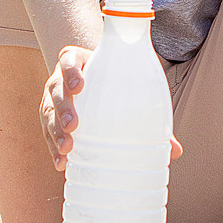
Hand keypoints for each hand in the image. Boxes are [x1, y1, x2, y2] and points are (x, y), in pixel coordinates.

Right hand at [41, 47, 182, 168]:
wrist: (94, 79)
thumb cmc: (116, 82)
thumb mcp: (129, 86)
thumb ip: (150, 111)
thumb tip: (176, 151)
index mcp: (77, 61)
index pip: (69, 60)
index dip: (71, 71)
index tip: (80, 86)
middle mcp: (60, 78)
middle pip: (56, 90)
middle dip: (63, 109)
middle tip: (74, 126)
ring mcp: (52, 99)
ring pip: (48, 113)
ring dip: (54, 131)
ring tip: (67, 149)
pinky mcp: (49, 118)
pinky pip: (46, 132)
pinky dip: (53, 147)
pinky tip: (61, 162)